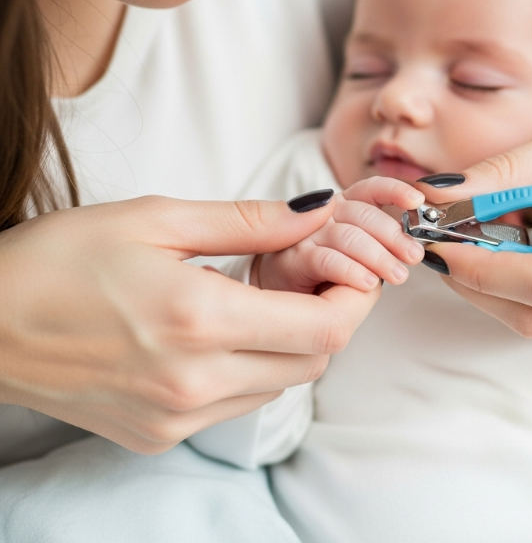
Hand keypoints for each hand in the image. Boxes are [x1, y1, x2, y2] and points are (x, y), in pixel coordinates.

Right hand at [0, 196, 380, 453]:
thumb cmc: (60, 259)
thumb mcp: (157, 218)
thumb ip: (249, 220)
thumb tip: (318, 211)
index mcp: (199, 321)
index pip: (324, 329)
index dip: (357, 298)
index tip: (356, 267)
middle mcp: (194, 383)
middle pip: (313, 361)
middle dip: (329, 317)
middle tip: (311, 274)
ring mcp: (175, 418)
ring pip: (279, 384)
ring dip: (291, 342)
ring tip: (261, 298)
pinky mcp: (157, 435)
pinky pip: (237, 403)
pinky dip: (253, 367)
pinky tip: (224, 331)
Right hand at [253, 177, 425, 292]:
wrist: (273, 293)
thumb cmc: (319, 275)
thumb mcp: (356, 257)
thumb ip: (380, 248)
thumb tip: (412, 252)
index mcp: (341, 207)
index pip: (370, 190)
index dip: (395, 190)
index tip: (417, 200)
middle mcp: (323, 214)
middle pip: (363, 214)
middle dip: (394, 235)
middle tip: (414, 255)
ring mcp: (305, 235)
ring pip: (348, 236)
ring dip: (378, 256)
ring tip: (397, 275)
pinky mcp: (291, 259)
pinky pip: (327, 260)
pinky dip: (351, 270)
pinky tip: (368, 283)